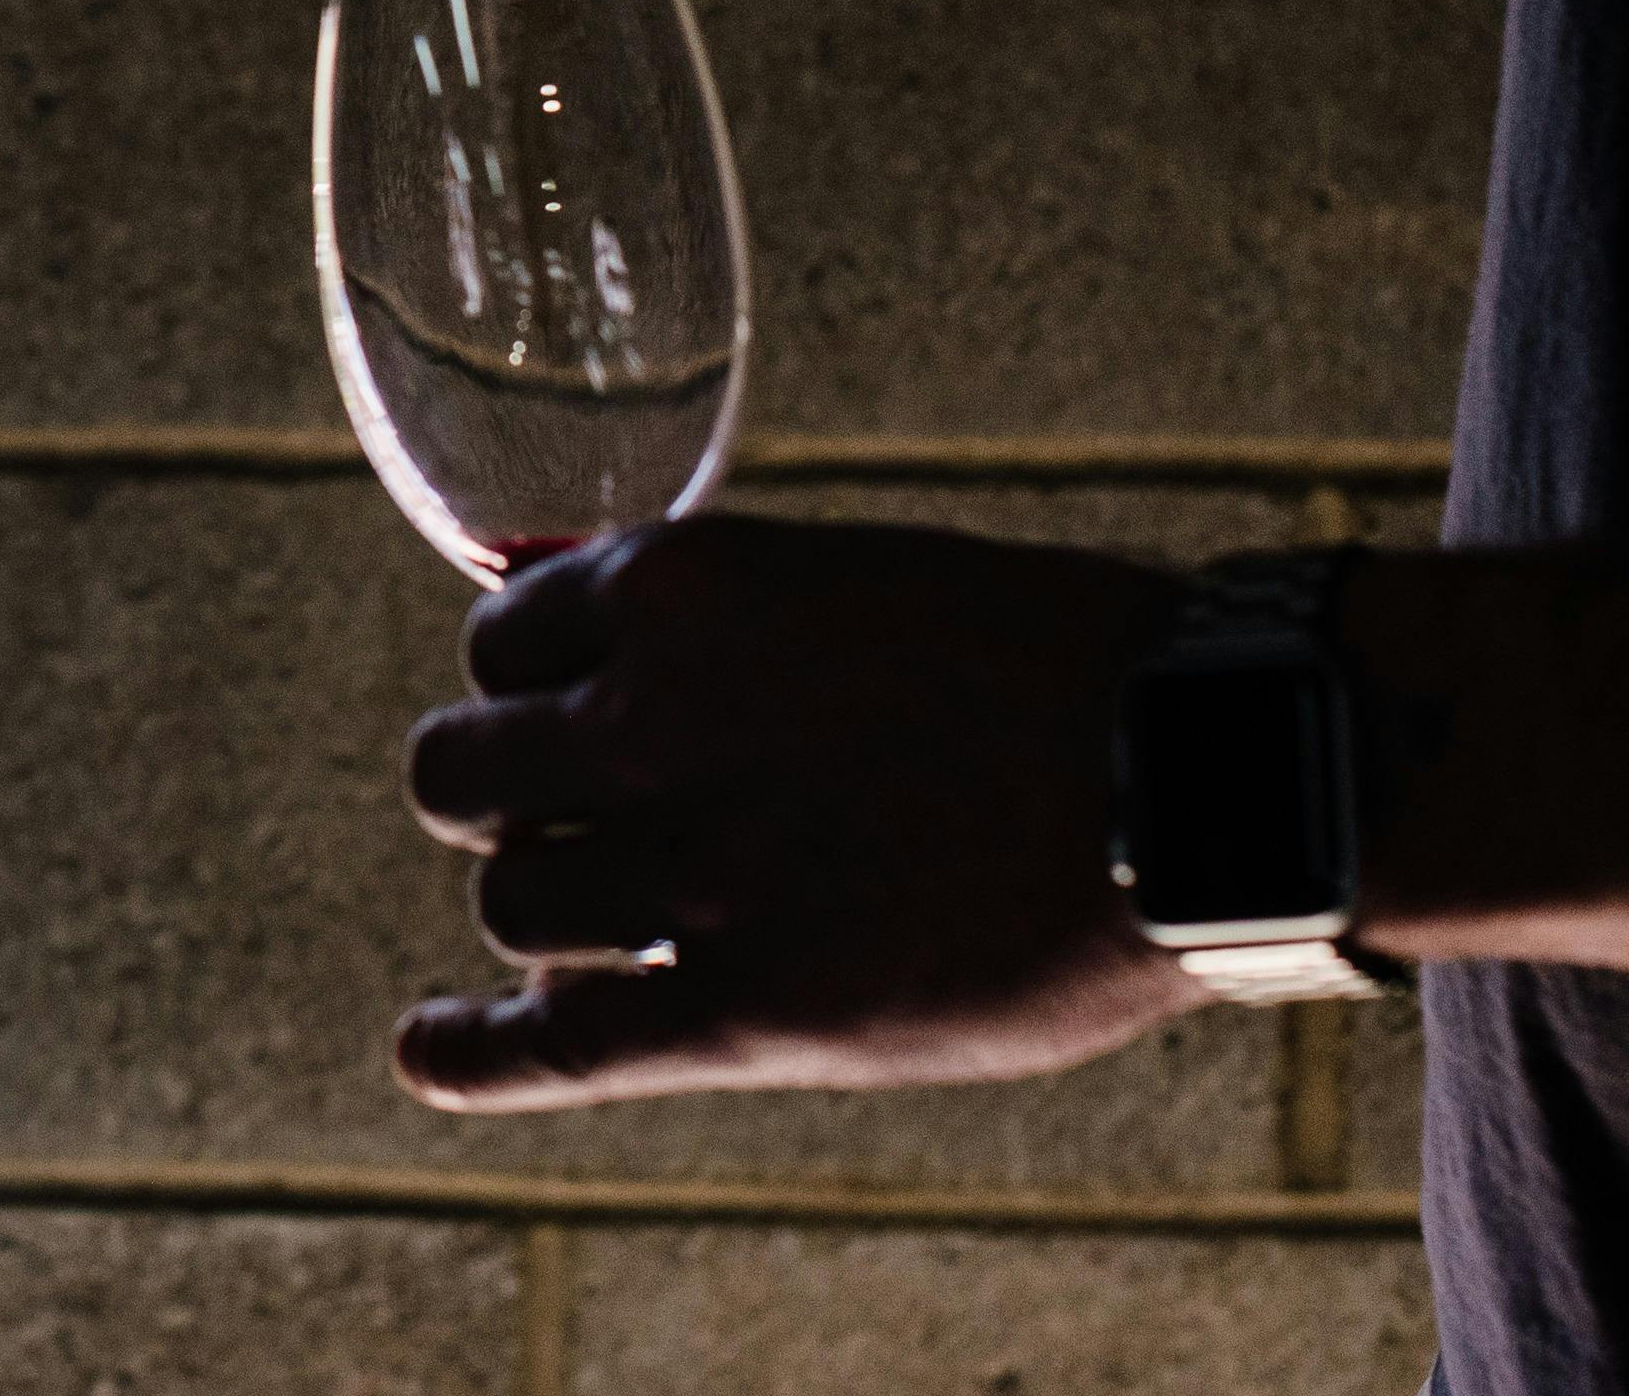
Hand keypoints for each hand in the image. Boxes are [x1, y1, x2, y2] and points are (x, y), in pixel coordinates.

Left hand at [395, 515, 1198, 1110]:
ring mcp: (688, 870)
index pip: (498, 639)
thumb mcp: (858, 577)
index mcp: (680, 589)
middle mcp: (648, 719)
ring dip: (548, 915)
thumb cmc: (1057, 662)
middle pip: (462, 777)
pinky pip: (550, 1041)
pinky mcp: (742, 1009)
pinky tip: (430, 1051)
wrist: (1197, 772)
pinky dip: (471, 1052)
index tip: (566, 717)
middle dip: (503, 801)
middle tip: (571, 825)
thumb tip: (587, 615)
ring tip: (609, 926)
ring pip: (511, 905)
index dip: (528, 687)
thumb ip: (718, 615)